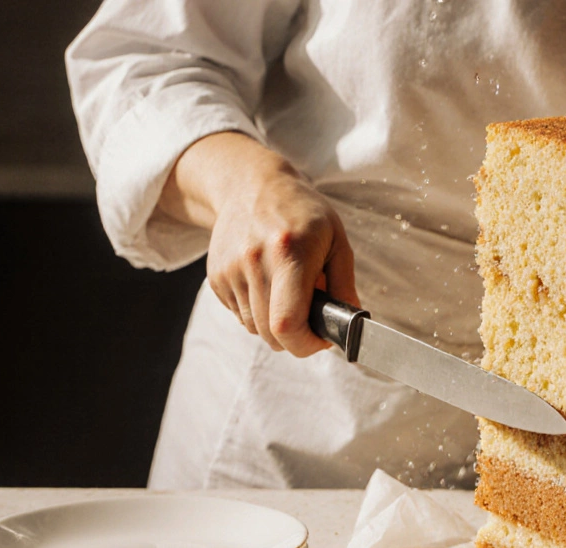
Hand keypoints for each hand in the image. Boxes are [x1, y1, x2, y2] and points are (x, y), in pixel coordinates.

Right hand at [159, 132, 358, 355]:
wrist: (251, 185)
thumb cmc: (302, 212)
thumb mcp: (336, 240)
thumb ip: (344, 285)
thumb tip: (350, 324)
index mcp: (288, 253)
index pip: (287, 323)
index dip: (305, 344)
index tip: (321, 339)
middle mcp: (253, 262)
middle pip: (269, 333)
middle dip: (295, 338)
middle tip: (310, 320)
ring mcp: (229, 269)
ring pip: (253, 328)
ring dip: (274, 325)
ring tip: (288, 295)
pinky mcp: (215, 276)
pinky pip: (239, 315)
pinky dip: (256, 311)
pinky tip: (267, 284)